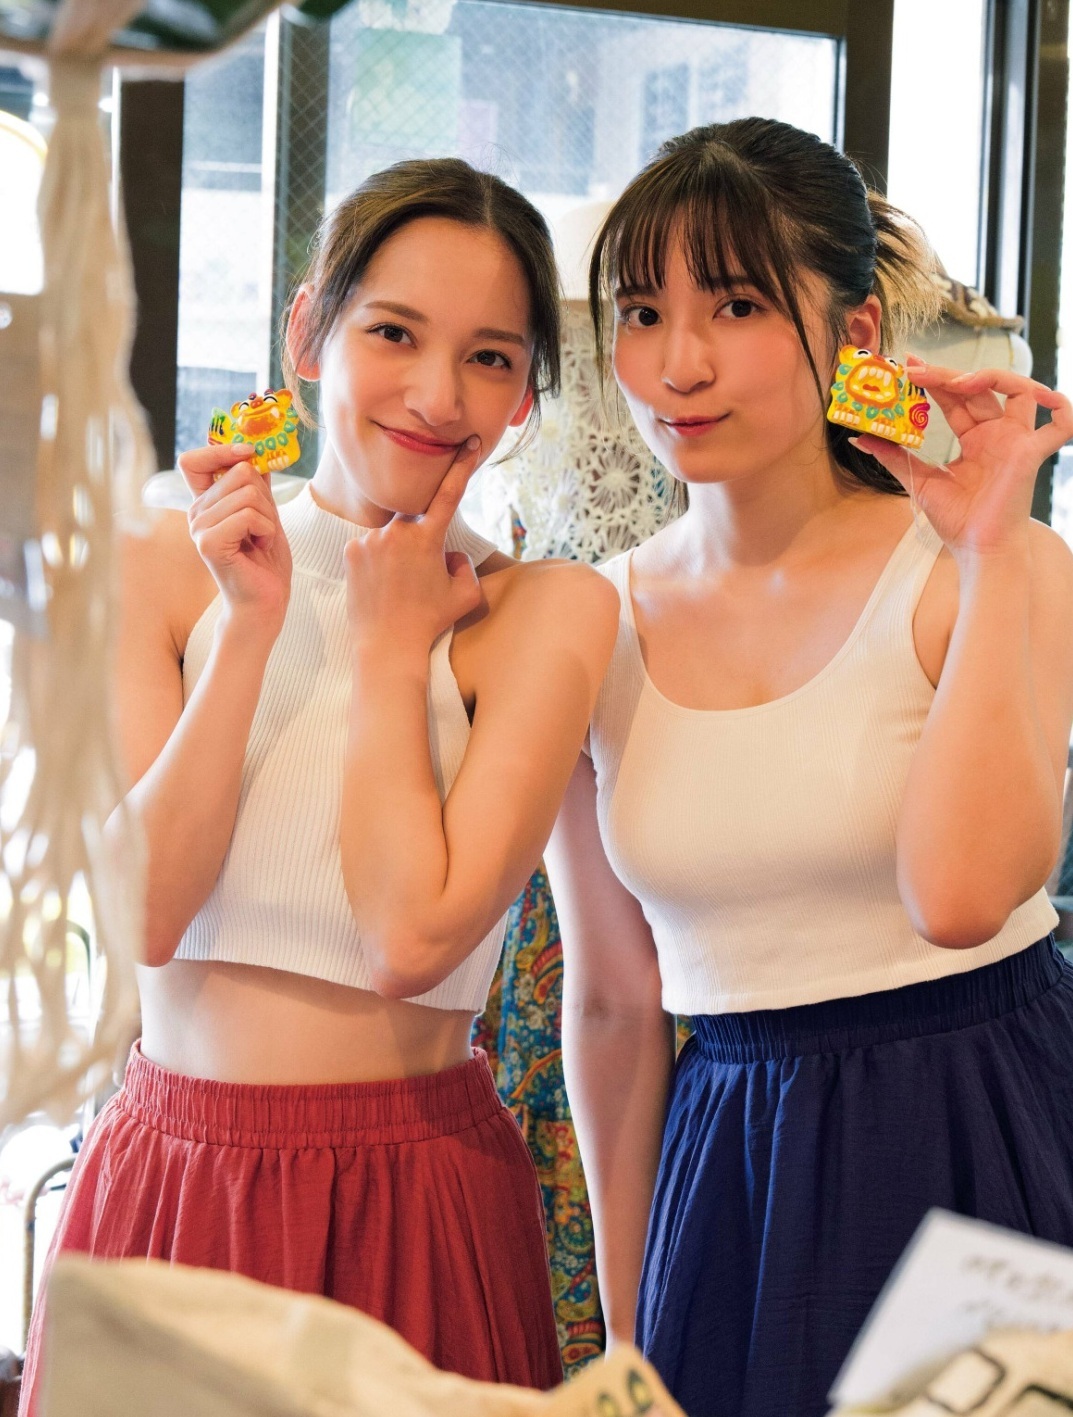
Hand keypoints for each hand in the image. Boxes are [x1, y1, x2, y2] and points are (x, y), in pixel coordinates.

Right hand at [178, 443, 291, 632]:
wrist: (265, 602)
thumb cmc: (265, 561)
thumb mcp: (265, 513)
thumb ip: (257, 484)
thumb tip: (256, 450)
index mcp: (205, 503)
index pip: (193, 461)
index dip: (220, 450)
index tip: (249, 453)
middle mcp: (196, 512)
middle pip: (239, 472)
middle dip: (265, 498)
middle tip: (263, 526)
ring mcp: (199, 528)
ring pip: (248, 494)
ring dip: (268, 517)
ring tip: (261, 539)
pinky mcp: (208, 543)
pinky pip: (248, 515)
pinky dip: (266, 529)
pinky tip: (260, 546)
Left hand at [345, 437, 483, 656]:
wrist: (387, 645)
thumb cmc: (430, 621)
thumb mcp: (466, 595)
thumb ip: (465, 565)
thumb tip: (449, 553)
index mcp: (428, 538)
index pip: (450, 493)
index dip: (462, 467)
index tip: (471, 443)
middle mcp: (397, 531)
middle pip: (415, 521)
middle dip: (421, 540)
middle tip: (419, 577)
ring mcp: (370, 540)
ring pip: (391, 535)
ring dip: (397, 553)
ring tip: (397, 588)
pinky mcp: (350, 551)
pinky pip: (370, 546)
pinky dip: (377, 560)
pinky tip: (380, 586)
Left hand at [851, 359, 1072, 557]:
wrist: (978, 551)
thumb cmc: (957, 520)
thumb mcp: (919, 482)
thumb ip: (894, 457)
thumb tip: (861, 438)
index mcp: (975, 438)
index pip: (956, 398)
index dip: (935, 379)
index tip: (908, 366)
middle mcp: (998, 434)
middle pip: (979, 389)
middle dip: (947, 375)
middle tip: (916, 369)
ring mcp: (1016, 441)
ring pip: (1019, 391)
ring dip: (992, 376)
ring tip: (959, 380)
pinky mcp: (1030, 454)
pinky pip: (1060, 427)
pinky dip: (1063, 410)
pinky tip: (1049, 398)